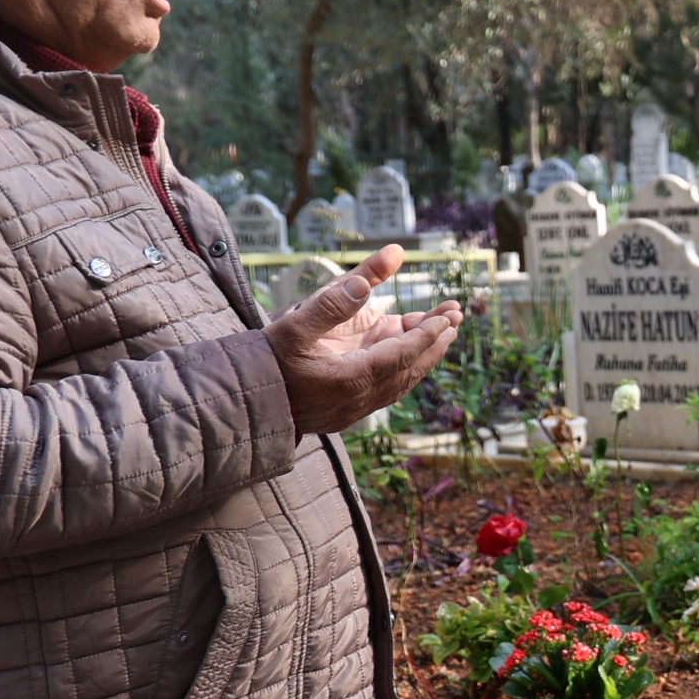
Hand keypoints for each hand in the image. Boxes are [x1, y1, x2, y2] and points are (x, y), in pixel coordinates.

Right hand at [265, 244, 462, 435]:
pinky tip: (411, 354)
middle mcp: (360, 398)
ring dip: (424, 356)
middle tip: (456, 317)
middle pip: (410, 368)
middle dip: (435, 342)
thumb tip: (366, 284)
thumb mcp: (293, 327)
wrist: (242, 406)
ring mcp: (355, 409)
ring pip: (402, 381)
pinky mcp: (348, 413)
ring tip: (443, 331)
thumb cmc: (265, 363)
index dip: (427, 333)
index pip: (403, 353)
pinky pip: (388, 390)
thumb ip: (330, 304)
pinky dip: (405, 369)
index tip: (447, 316)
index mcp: (351, 378)